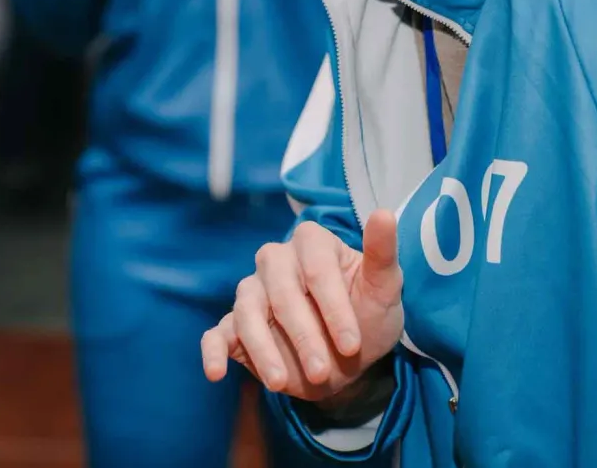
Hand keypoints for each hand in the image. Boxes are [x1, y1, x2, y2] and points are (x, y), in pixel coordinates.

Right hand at [200, 211, 404, 403]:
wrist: (349, 357)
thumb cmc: (368, 313)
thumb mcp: (384, 289)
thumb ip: (382, 253)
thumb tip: (384, 214)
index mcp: (311, 243)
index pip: (316, 268)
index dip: (333, 307)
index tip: (352, 344)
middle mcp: (276, 261)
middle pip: (280, 292)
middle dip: (301, 335)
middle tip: (322, 371)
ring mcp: (253, 292)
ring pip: (247, 313)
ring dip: (263, 349)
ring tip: (279, 382)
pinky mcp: (235, 326)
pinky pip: (216, 333)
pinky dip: (212, 352)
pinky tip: (216, 373)